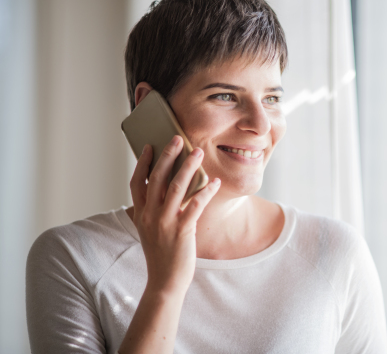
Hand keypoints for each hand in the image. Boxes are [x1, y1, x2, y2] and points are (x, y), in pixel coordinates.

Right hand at [129, 135, 219, 295]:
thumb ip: (152, 212)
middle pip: (156, 179)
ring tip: (199, 153)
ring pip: (175, 188)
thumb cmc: (161, 255)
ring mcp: (164, 223)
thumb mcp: (150, 231)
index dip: (142, 163)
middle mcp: (149, 216)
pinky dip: (205, 192)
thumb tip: (163, 193)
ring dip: (188, 168)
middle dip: (168, 156)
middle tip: (178, 139)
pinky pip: (195, 206)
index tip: (149, 146)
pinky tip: (215, 182)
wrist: (165, 282)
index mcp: (140, 215)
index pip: (136, 183)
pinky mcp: (182, 231)